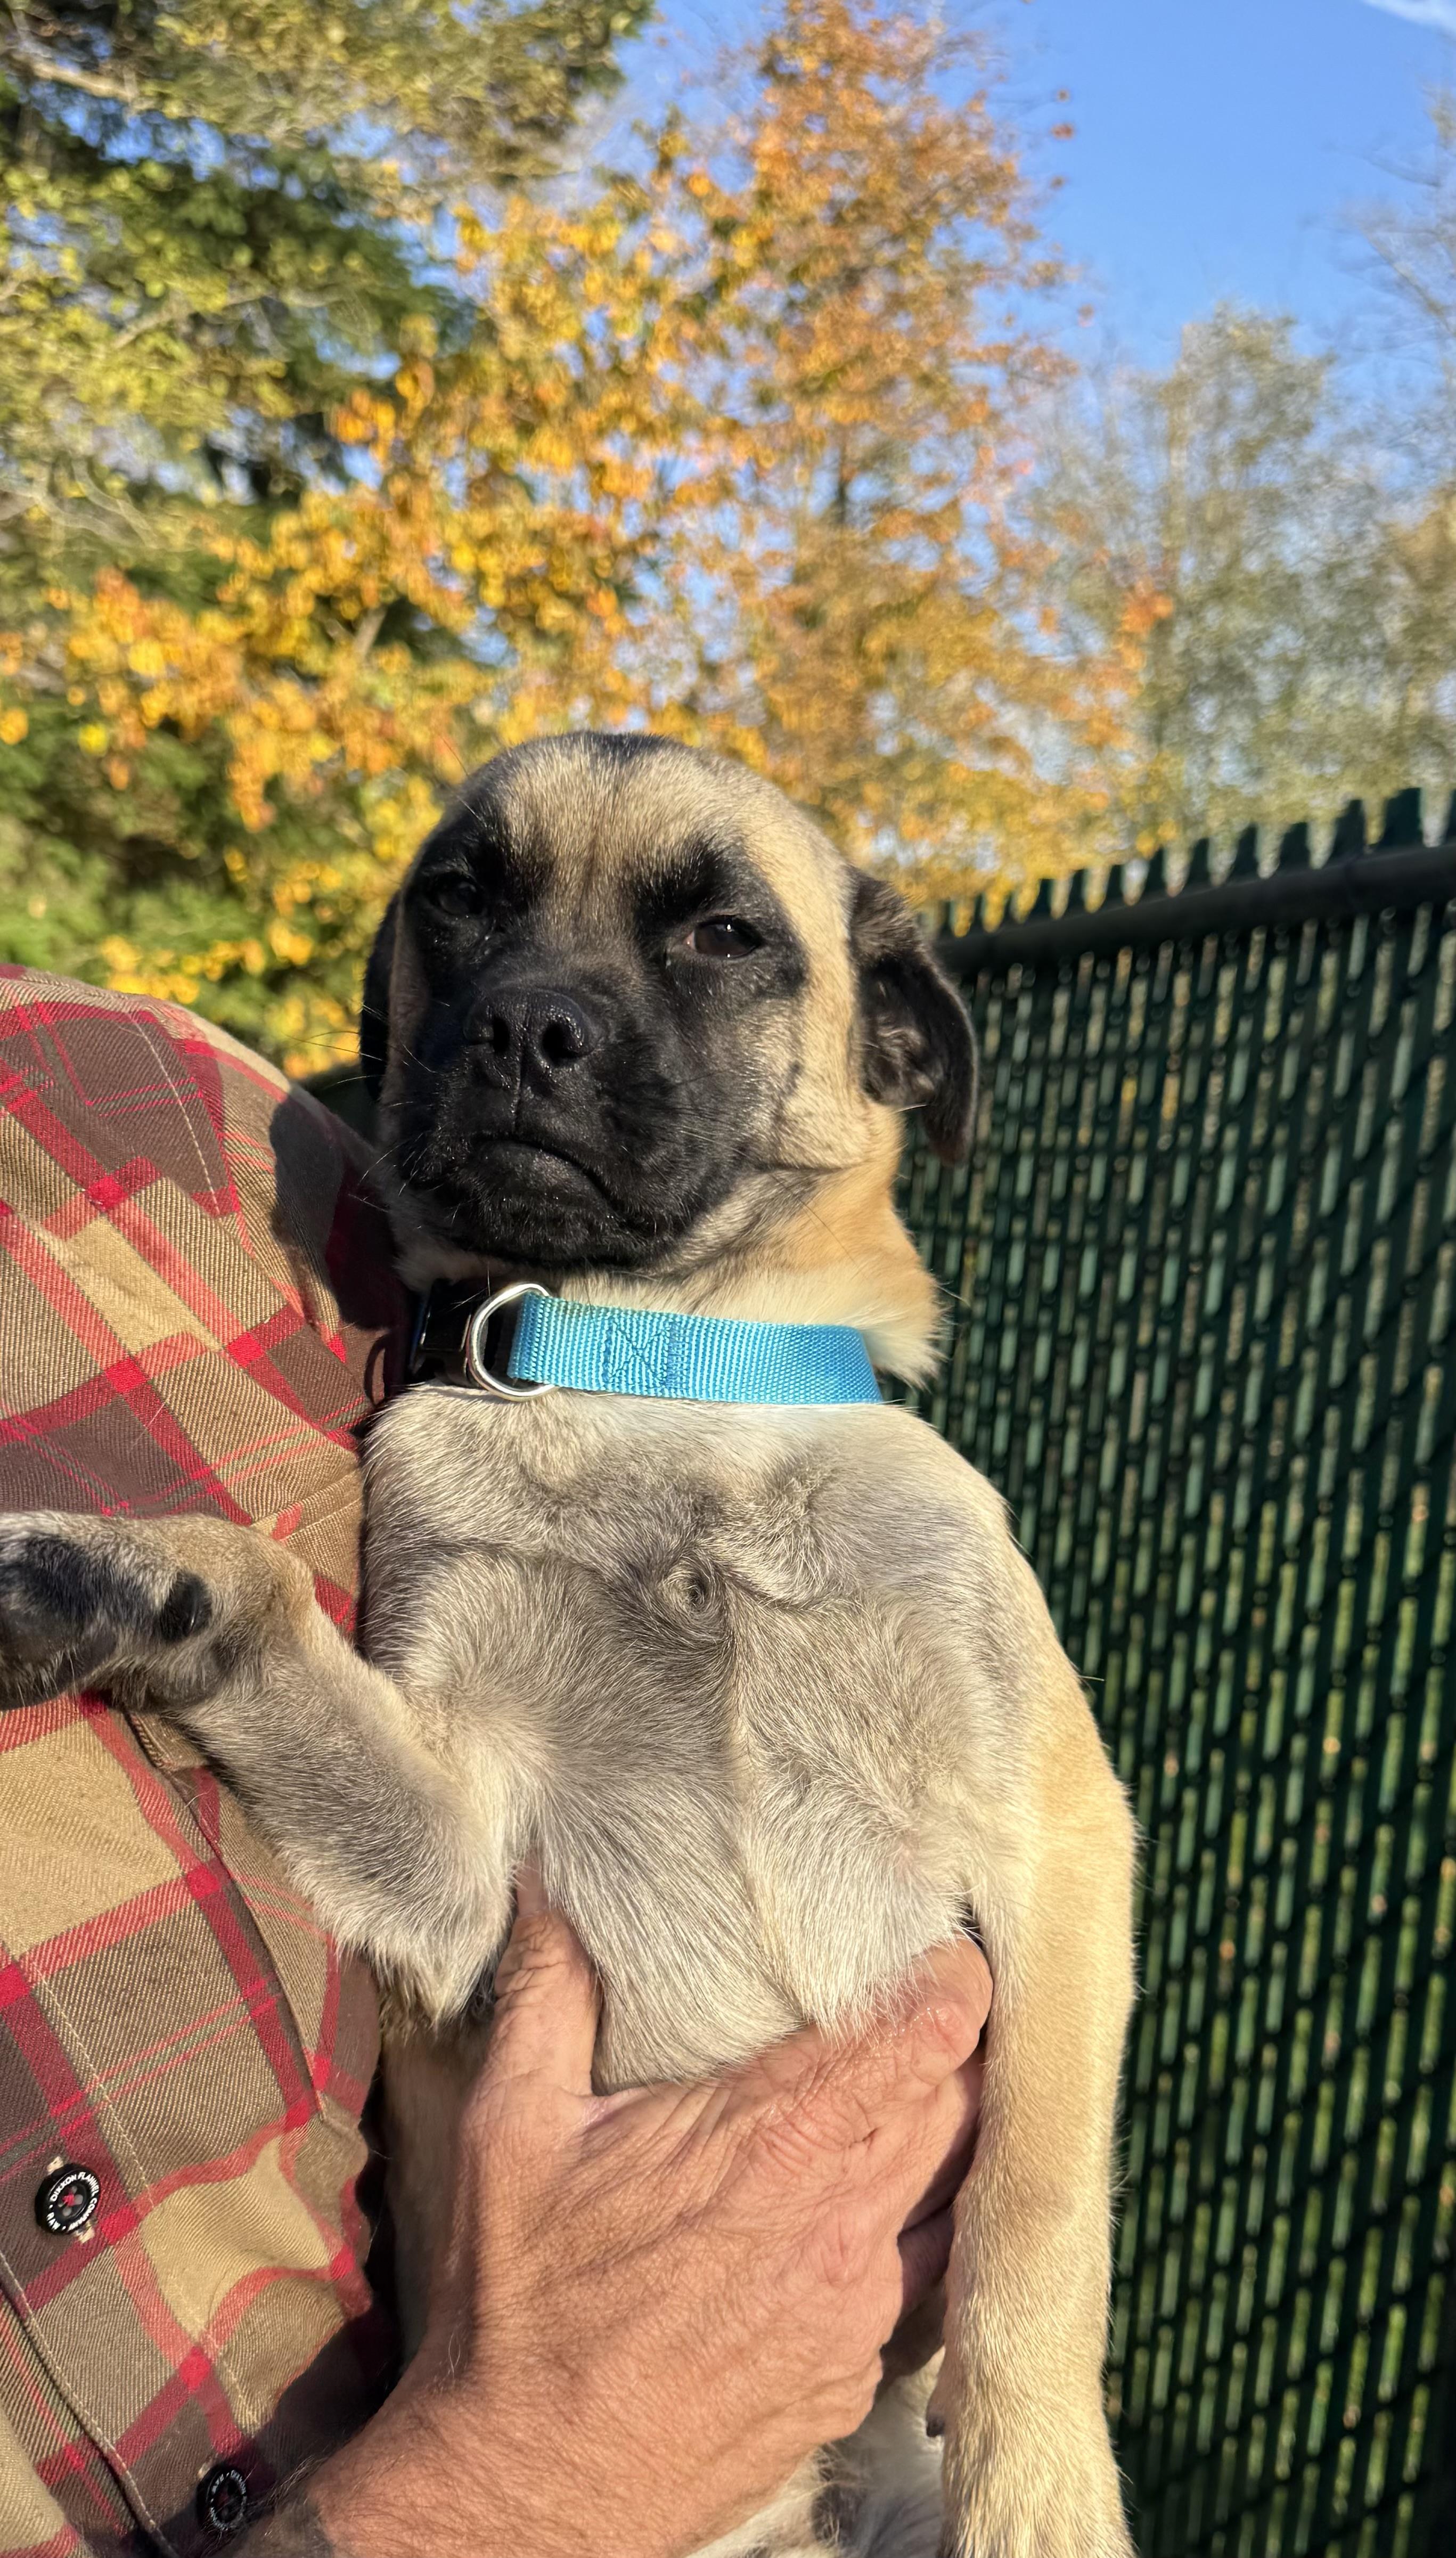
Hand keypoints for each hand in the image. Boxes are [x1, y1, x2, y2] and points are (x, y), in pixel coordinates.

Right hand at [275, 1885, 990, 2557]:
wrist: (531, 2485)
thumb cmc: (520, 2305)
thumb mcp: (512, 2127)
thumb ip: (548, 1992)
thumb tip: (548, 1883)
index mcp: (770, 2143)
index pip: (921, 2035)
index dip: (954, 1978)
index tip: (950, 1943)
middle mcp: (838, 2223)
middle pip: (962, 2099)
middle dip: (958, 2042)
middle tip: (929, 1995)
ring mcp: (860, 2308)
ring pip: (958, 2185)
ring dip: (950, 2130)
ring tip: (920, 2084)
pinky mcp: (856, 2372)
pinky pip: (925, 2274)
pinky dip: (919, 2223)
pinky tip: (875, 2198)